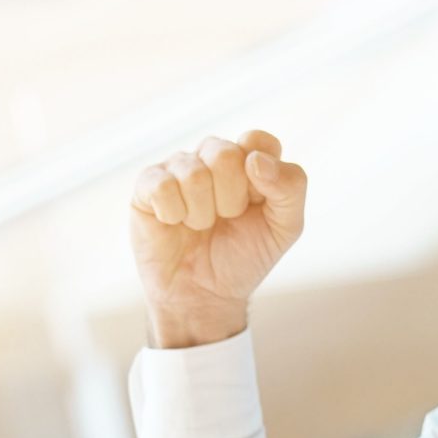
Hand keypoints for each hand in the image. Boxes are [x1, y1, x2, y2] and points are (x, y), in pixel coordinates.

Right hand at [129, 130, 309, 348]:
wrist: (204, 296)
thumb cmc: (244, 257)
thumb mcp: (285, 227)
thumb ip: (290, 186)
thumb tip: (254, 160)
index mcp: (249, 159)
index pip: (258, 141)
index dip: (261, 176)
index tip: (256, 203)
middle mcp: (213, 156)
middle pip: (225, 154)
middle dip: (231, 200)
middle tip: (226, 219)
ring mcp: (179, 167)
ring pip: (193, 173)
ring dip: (202, 214)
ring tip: (200, 226)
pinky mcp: (147, 185)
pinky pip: (162, 186)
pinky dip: (174, 215)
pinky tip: (175, 224)